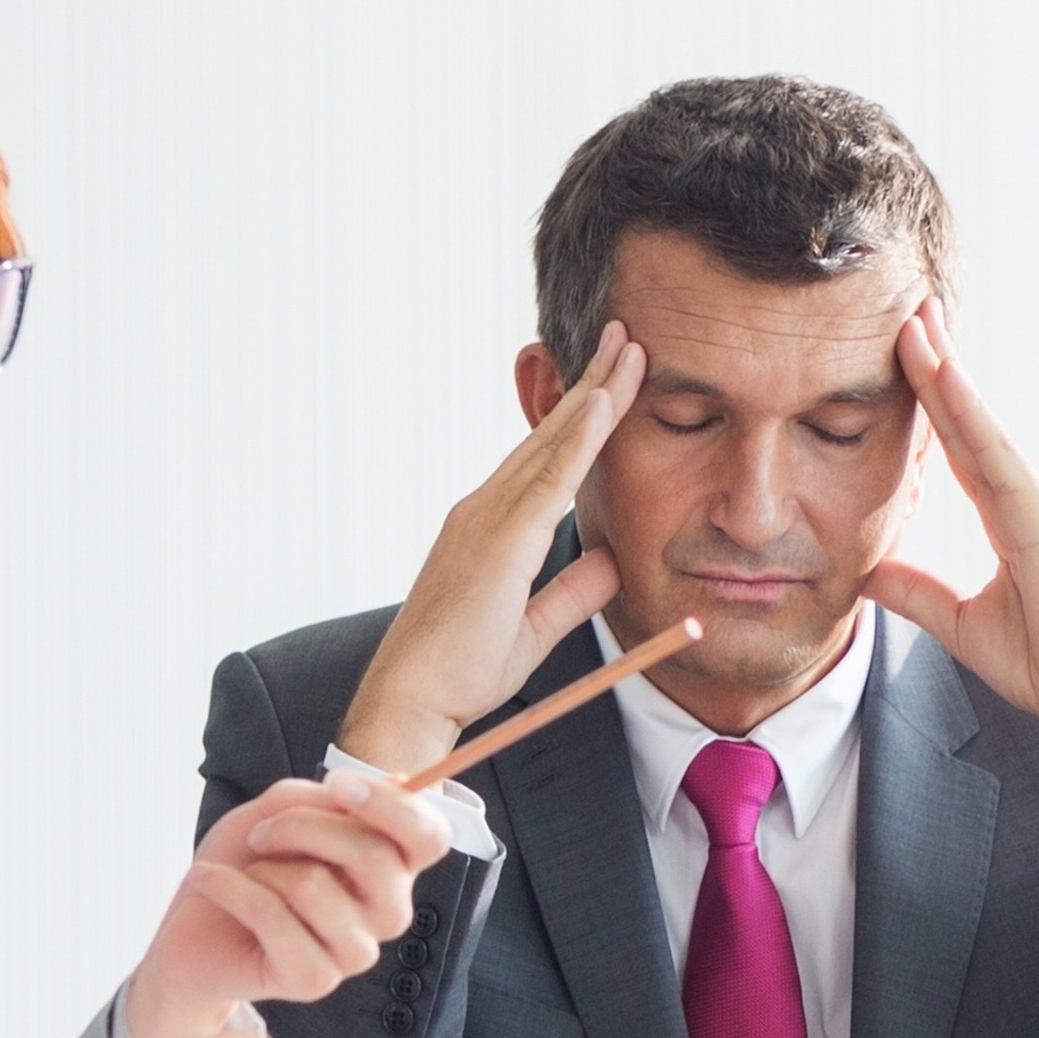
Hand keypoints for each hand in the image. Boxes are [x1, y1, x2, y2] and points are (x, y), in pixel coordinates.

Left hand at [124, 770, 449, 1037]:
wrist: (194, 925)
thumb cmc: (246, 863)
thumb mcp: (279, 809)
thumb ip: (325, 798)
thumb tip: (390, 785)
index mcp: (390, 867)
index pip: (431, 836)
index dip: (394, 805)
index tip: (338, 784)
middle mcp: (386, 911)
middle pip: (374, 855)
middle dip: (301, 826)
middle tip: (261, 833)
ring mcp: (355, 951)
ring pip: (314, 884)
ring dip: (262, 868)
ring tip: (249, 877)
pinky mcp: (315, 980)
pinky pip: (273, 916)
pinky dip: (230, 888)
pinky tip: (212, 883)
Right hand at [337, 320, 648, 776]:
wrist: (412, 701)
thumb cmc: (461, 673)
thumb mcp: (535, 629)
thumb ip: (572, 592)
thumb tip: (610, 560)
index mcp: (491, 529)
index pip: (547, 460)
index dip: (582, 419)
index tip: (613, 379)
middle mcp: (483, 510)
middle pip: (550, 436)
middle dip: (592, 384)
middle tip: (624, 336)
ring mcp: (486, 518)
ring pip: (551, 443)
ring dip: (594, 394)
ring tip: (626, 348)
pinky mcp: (497, 539)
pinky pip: (547, 478)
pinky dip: (577, 438)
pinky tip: (603, 404)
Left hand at [865, 298, 1038, 800]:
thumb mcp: (963, 627)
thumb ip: (918, 595)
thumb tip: (868, 574)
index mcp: (1014, 518)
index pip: (961, 446)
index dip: (934, 400)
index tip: (909, 352)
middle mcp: (1027, 498)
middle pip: (970, 420)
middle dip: (939, 364)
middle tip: (909, 310)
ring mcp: (1037, 502)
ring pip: (980, 424)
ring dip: (946, 371)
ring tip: (914, 321)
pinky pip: (994, 453)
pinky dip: (967, 410)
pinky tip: (941, 372)